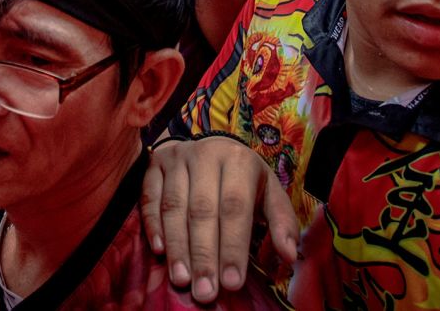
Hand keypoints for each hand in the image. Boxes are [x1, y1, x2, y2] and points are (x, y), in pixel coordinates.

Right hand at [142, 137, 298, 302]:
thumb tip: (290, 256)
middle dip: (204, 255)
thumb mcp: (269, 192)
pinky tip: (159, 251)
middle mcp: (205, 154)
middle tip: (205, 291)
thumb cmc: (242, 179)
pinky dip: (152, 225)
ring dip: (177, 246)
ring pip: (173, 206)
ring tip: (182, 280)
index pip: (234, 207)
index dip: (233, 246)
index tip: (232, 282)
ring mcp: (176, 158)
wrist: (209, 147)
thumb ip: (282, 221)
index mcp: (238, 160)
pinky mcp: (153, 165)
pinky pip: (149, 198)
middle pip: (202, 210)